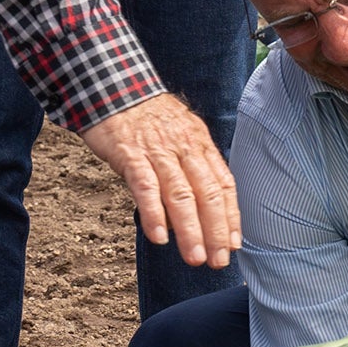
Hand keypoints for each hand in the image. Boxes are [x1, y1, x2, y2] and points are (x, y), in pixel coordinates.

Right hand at [79, 93, 239, 267]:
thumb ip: (191, 165)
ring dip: (190, 230)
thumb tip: (199, 203)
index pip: (223, 184)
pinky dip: (153, 213)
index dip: (230, 216)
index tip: (233, 244)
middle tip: (218, 261)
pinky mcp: (130, 154)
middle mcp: (184, 149)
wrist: (113, 86)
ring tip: (195, 257)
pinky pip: (145, 187)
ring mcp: (158, 152)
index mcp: (199, 144)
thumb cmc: (147, 117)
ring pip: (180, 195)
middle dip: (215, 231)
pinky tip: (159, 237)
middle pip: (206, 194)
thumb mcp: (179, 133)